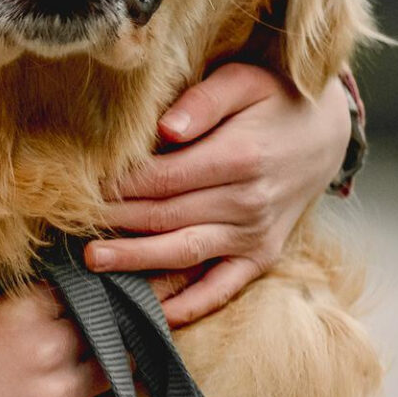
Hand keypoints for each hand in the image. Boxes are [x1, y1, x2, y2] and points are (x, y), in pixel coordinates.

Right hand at [0, 284, 120, 396]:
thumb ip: (16, 307)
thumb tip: (56, 296)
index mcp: (21, 312)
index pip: (77, 292)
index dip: (74, 303)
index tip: (72, 312)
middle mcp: (47, 348)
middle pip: (102, 328)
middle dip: (95, 334)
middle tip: (83, 344)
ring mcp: (58, 395)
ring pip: (114, 369)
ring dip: (106, 369)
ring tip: (86, 374)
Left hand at [84, 63, 349, 326]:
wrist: (327, 133)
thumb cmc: (274, 101)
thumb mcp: (243, 82)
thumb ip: (202, 102)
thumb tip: (164, 130)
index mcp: (240, 158)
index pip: (163, 179)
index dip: (120, 186)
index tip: (84, 188)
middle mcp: (248, 202)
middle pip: (165, 216)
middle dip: (115, 223)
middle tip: (71, 226)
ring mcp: (255, 235)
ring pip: (183, 253)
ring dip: (136, 262)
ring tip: (94, 262)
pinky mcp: (261, 256)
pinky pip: (222, 288)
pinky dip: (189, 305)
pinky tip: (155, 314)